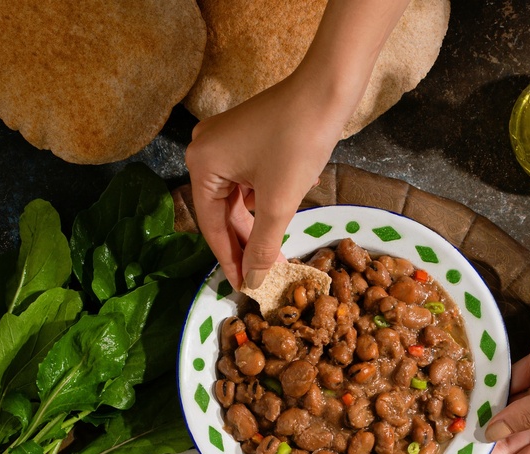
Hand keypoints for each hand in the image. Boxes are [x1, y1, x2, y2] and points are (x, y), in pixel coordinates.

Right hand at [185, 0, 410, 289]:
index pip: (212, 226)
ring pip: (238, 201)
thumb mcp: (278, 203)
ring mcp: (225, 144)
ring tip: (276, 257)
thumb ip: (261, 246)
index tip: (244, 287)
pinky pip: (249, 184)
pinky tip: (282, 219)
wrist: (327, 89)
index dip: (230, 260)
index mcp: (202, 163)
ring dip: (258, 227)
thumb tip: (252, 282)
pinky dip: (265, 204)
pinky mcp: (246, 140)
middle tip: (264, 277)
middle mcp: (205, 151)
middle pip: (224, 214)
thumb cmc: (299, 141)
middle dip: (247, 245)